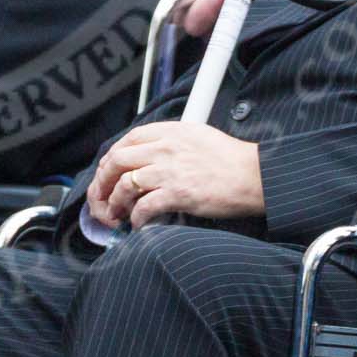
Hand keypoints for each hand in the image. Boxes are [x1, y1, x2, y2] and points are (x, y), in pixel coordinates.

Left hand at [87, 121, 262, 228]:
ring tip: (116, 214)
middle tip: (102, 197)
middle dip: (103, 181)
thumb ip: (172, 140)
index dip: (111, 158)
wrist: (254, 175)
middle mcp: (165, 147)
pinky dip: (136, 218)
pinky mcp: (178, 193)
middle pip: (117, 160)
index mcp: (170, 131)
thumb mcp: (197, 135)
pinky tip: (138, 224)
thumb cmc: (230, 159)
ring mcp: (170, 170)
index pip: (127, 139)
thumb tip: (150, 154)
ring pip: (125, 184)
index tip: (108, 172)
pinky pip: (144, 207)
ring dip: (115, 203)